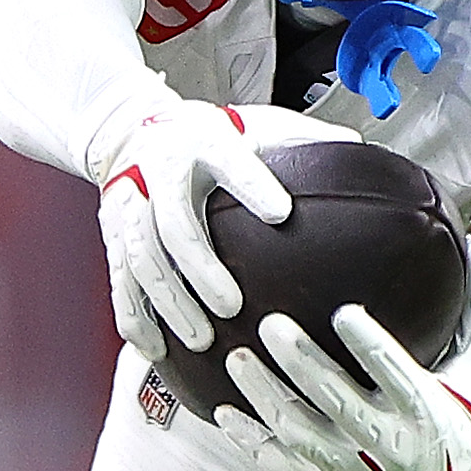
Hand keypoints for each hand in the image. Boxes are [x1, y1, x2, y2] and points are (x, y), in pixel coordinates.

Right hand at [94, 100, 292, 363]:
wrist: (134, 129)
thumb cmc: (212, 137)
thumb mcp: (256, 124)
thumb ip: (303, 137)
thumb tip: (358, 146)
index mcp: (203, 142)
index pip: (229, 161)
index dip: (252, 185)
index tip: (282, 213)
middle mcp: (159, 171)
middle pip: (174, 222)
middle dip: (200, 267)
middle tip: (231, 307)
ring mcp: (130, 204)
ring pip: (141, 257)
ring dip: (168, 301)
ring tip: (200, 338)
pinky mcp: (112, 233)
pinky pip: (118, 277)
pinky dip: (132, 314)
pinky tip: (152, 347)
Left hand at [216, 236, 470, 470]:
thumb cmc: (465, 415)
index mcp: (430, 409)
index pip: (399, 374)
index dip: (371, 346)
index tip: (345, 312)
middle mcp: (393, 443)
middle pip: (339, 401)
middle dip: (303, 363)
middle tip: (270, 324)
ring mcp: (357, 470)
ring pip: (301, 432)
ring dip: (265, 394)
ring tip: (237, 358)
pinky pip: (282, 464)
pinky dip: (251, 440)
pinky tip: (224, 411)